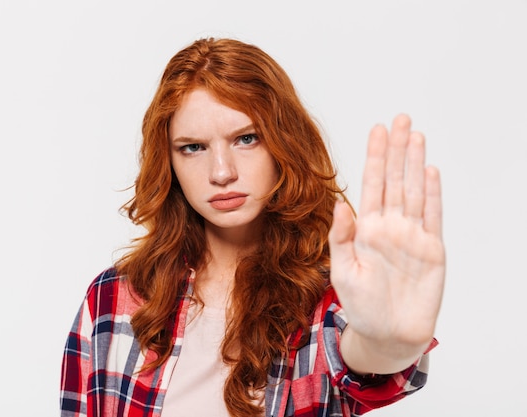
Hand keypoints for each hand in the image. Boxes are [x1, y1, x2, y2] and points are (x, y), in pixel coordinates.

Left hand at [328, 114, 444, 373]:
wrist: (387, 334)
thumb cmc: (361, 305)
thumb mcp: (341, 272)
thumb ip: (340, 238)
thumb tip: (339, 205)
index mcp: (366, 230)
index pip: (372, 184)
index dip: (375, 157)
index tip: (377, 130)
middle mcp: (390, 227)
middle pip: (395, 180)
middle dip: (397, 149)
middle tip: (401, 119)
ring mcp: (412, 236)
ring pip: (415, 191)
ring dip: (415, 163)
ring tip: (416, 135)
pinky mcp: (432, 250)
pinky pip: (433, 217)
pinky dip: (433, 194)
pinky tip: (430, 171)